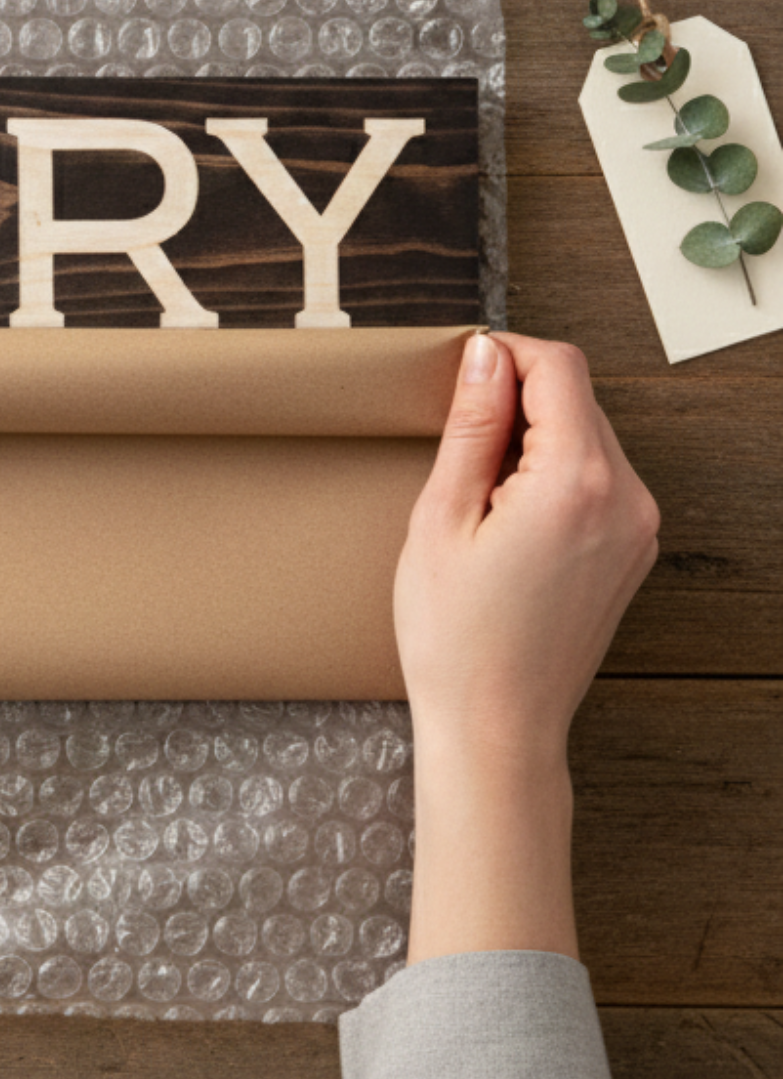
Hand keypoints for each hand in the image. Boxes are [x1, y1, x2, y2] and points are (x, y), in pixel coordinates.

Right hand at [397, 331, 658, 769]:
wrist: (497, 725)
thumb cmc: (455, 636)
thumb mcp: (441, 517)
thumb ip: (472, 426)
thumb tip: (486, 355)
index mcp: (577, 482)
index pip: (558, 368)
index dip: (506, 353)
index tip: (461, 371)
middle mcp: (626, 498)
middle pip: (577, 398)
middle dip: (517, 397)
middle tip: (454, 441)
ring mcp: (637, 527)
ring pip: (587, 436)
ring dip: (534, 436)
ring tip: (476, 491)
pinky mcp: (632, 550)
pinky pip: (597, 479)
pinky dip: (552, 473)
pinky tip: (505, 518)